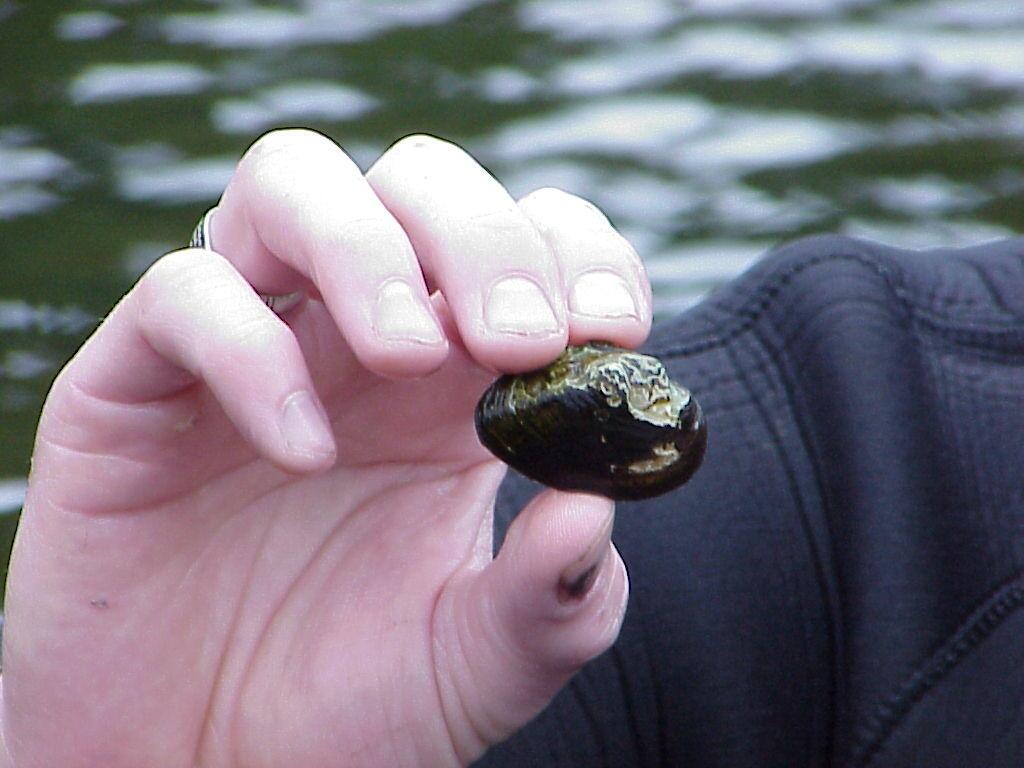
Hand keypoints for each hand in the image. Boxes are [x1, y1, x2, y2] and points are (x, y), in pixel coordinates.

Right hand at [0, 131, 651, 767]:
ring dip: (367, 246)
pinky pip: (185, 297)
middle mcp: (355, 340)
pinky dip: (252, 351)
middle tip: (516, 343)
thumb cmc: (355, 711)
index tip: (610, 331)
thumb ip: (558, 595)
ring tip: (409, 356)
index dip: (576, 252)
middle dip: (482, 235)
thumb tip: (597, 504)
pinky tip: (304, 453)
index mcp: (457, 383)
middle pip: (419, 179)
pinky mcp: (138, 386)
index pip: (528, 237)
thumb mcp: (484, 662)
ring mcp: (249, 347)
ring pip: (291, 182)